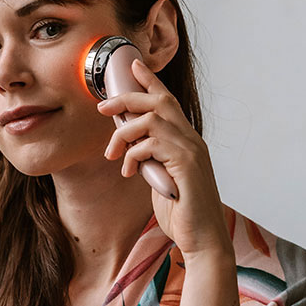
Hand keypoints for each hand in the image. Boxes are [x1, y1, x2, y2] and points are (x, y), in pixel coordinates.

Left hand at [98, 58, 232, 261]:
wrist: (202, 239)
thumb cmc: (182, 213)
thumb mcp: (160, 180)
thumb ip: (151, 160)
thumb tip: (132, 149)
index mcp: (186, 141)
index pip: (168, 101)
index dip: (150, 80)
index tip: (132, 66)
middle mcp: (191, 140)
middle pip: (159, 100)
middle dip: (128, 97)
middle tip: (103, 106)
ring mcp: (191, 150)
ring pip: (152, 118)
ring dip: (124, 132)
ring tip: (112, 153)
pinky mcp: (185, 164)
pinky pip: (152, 144)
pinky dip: (133, 154)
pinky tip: (129, 172)